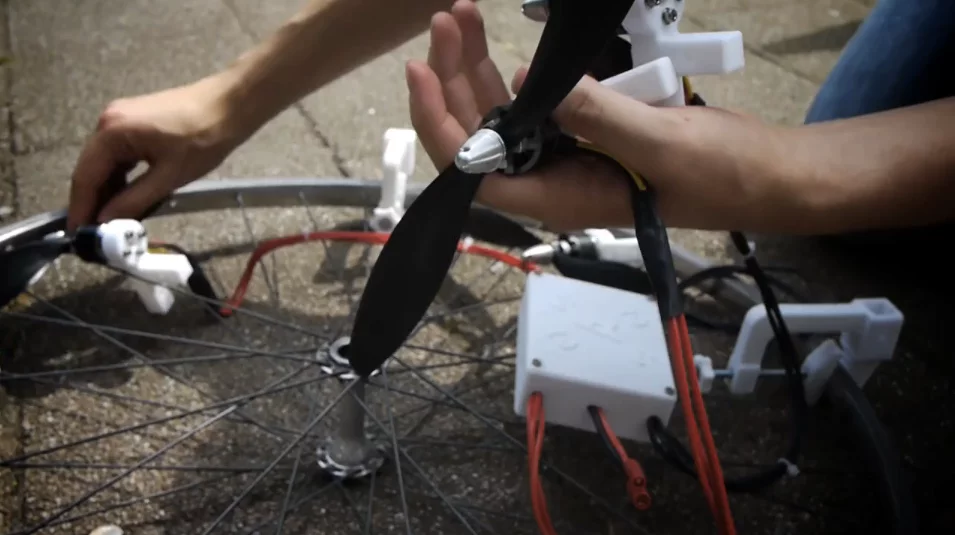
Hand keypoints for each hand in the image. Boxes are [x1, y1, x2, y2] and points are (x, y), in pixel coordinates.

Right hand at [67, 76, 242, 230]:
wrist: (230, 105)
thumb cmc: (203, 139)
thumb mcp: (169, 176)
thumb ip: (133, 200)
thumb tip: (105, 222)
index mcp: (111, 132)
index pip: (85, 177)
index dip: (80, 208)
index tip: (79, 237)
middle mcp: (107, 122)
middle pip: (91, 169)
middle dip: (92, 202)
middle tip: (95, 235)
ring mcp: (120, 119)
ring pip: (105, 163)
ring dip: (107, 191)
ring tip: (110, 223)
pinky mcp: (134, 122)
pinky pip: (119, 155)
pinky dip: (120, 177)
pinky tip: (126, 198)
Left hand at [407, 0, 789, 231]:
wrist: (764, 171)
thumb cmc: (722, 175)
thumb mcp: (663, 146)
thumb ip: (599, 117)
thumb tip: (529, 82)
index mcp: (558, 196)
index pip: (475, 172)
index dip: (440, 126)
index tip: (423, 72)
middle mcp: (550, 177)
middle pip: (478, 134)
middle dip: (453, 78)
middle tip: (447, 20)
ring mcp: (565, 152)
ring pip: (500, 113)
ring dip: (476, 66)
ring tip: (462, 14)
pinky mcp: (583, 128)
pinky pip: (534, 98)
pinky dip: (515, 66)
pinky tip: (503, 33)